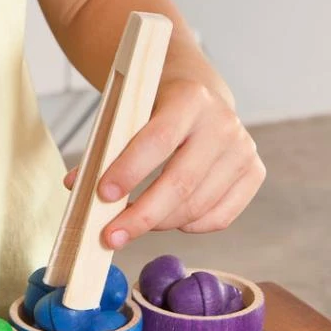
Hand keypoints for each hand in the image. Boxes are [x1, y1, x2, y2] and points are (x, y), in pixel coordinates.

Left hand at [62, 76, 265, 248]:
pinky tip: (167, 219)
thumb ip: (105, 145)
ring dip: (159, 223)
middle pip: (181, 182)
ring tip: (131, 226)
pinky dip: (188, 225)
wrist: (197, 94)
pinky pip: (220, 217)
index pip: (158, 140)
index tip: (102, 196)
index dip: (129, 170)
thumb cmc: (152, 106)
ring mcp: (244, 149)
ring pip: (198, 205)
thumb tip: (75, 187)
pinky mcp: (254, 172)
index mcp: (190, 98)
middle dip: (141, 215)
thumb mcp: (128, 111)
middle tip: (109, 236)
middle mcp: (223, 123)